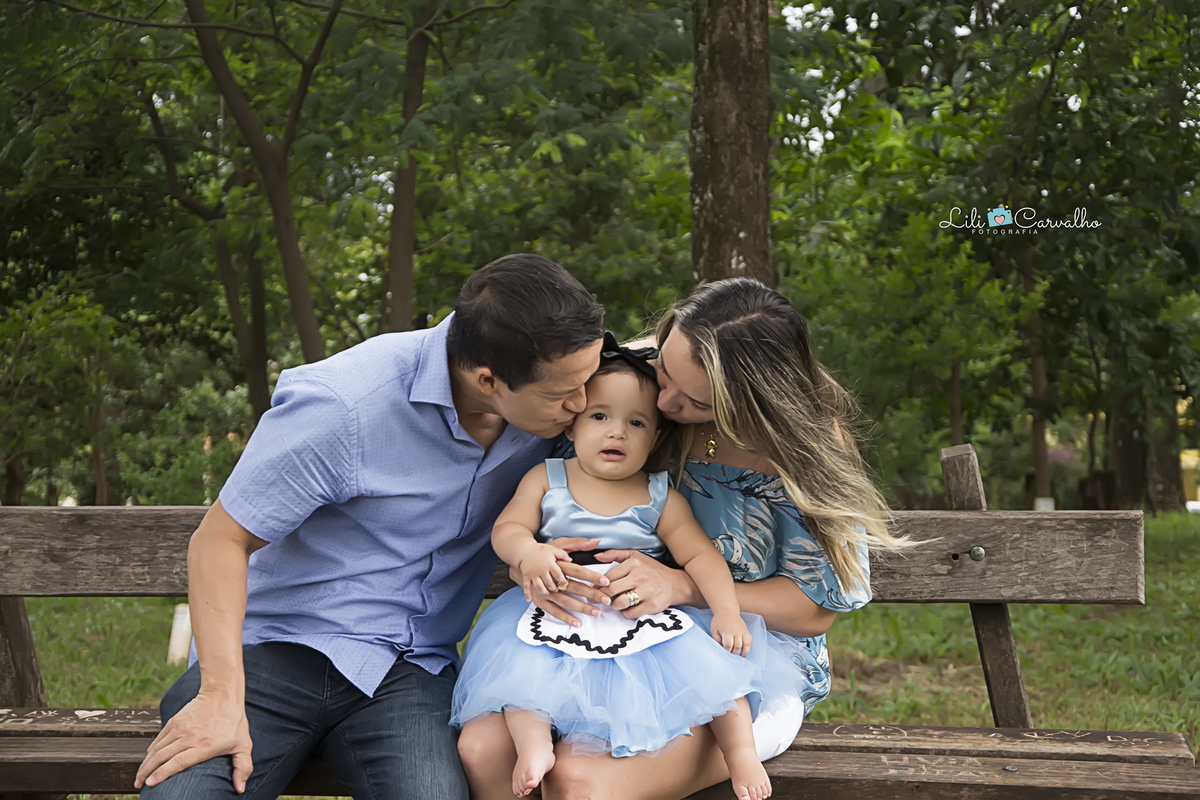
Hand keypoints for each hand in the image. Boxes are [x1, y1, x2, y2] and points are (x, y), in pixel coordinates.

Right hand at [135, 689, 252, 790]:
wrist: (223, 693)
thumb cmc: (234, 721)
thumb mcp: (243, 745)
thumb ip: (242, 767)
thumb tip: (240, 789)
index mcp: (204, 746)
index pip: (177, 762)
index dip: (161, 774)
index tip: (149, 784)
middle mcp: (189, 738)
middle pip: (161, 758)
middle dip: (146, 773)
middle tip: (138, 785)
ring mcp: (180, 729)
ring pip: (156, 749)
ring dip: (145, 764)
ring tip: (139, 777)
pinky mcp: (174, 721)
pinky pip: (158, 739)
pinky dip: (150, 751)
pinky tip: (147, 760)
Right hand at [510, 537, 611, 626]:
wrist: (521, 561)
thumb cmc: (544, 552)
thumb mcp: (559, 544)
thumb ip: (578, 544)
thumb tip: (596, 541)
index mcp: (558, 564)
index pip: (578, 571)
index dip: (592, 576)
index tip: (606, 581)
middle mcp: (551, 578)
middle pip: (574, 587)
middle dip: (592, 594)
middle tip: (607, 600)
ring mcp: (544, 590)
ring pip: (565, 601)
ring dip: (581, 607)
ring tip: (596, 612)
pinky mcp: (538, 600)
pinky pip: (553, 611)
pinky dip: (565, 617)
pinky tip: (578, 622)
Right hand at [516, 541, 571, 599]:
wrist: (525, 550)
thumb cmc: (540, 550)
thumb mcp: (553, 550)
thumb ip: (562, 554)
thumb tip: (570, 560)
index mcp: (549, 563)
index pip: (558, 574)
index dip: (562, 581)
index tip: (565, 584)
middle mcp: (541, 570)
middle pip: (549, 583)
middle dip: (554, 588)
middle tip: (557, 589)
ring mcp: (533, 574)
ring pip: (540, 586)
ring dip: (544, 591)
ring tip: (548, 593)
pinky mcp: (526, 576)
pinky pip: (526, 586)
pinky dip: (527, 594)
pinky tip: (529, 599)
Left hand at [596, 550, 693, 617]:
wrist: (676, 583)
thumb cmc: (652, 570)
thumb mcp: (635, 556)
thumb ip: (615, 554)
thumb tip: (597, 556)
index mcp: (634, 563)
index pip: (608, 576)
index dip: (599, 585)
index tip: (596, 590)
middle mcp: (640, 576)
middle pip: (611, 589)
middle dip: (603, 597)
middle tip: (602, 599)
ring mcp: (647, 591)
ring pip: (620, 602)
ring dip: (615, 606)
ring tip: (616, 604)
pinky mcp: (652, 604)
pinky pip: (631, 613)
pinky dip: (626, 613)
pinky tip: (629, 609)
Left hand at [711, 610, 751, 656]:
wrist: (727, 610)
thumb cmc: (719, 621)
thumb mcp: (714, 630)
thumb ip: (717, 640)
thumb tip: (721, 650)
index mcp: (728, 631)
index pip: (728, 645)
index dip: (726, 650)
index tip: (724, 652)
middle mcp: (737, 631)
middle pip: (738, 646)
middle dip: (734, 652)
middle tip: (730, 655)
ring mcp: (743, 631)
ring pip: (746, 644)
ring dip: (744, 652)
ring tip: (740, 658)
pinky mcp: (746, 631)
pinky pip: (750, 641)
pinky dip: (748, 647)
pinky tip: (745, 651)